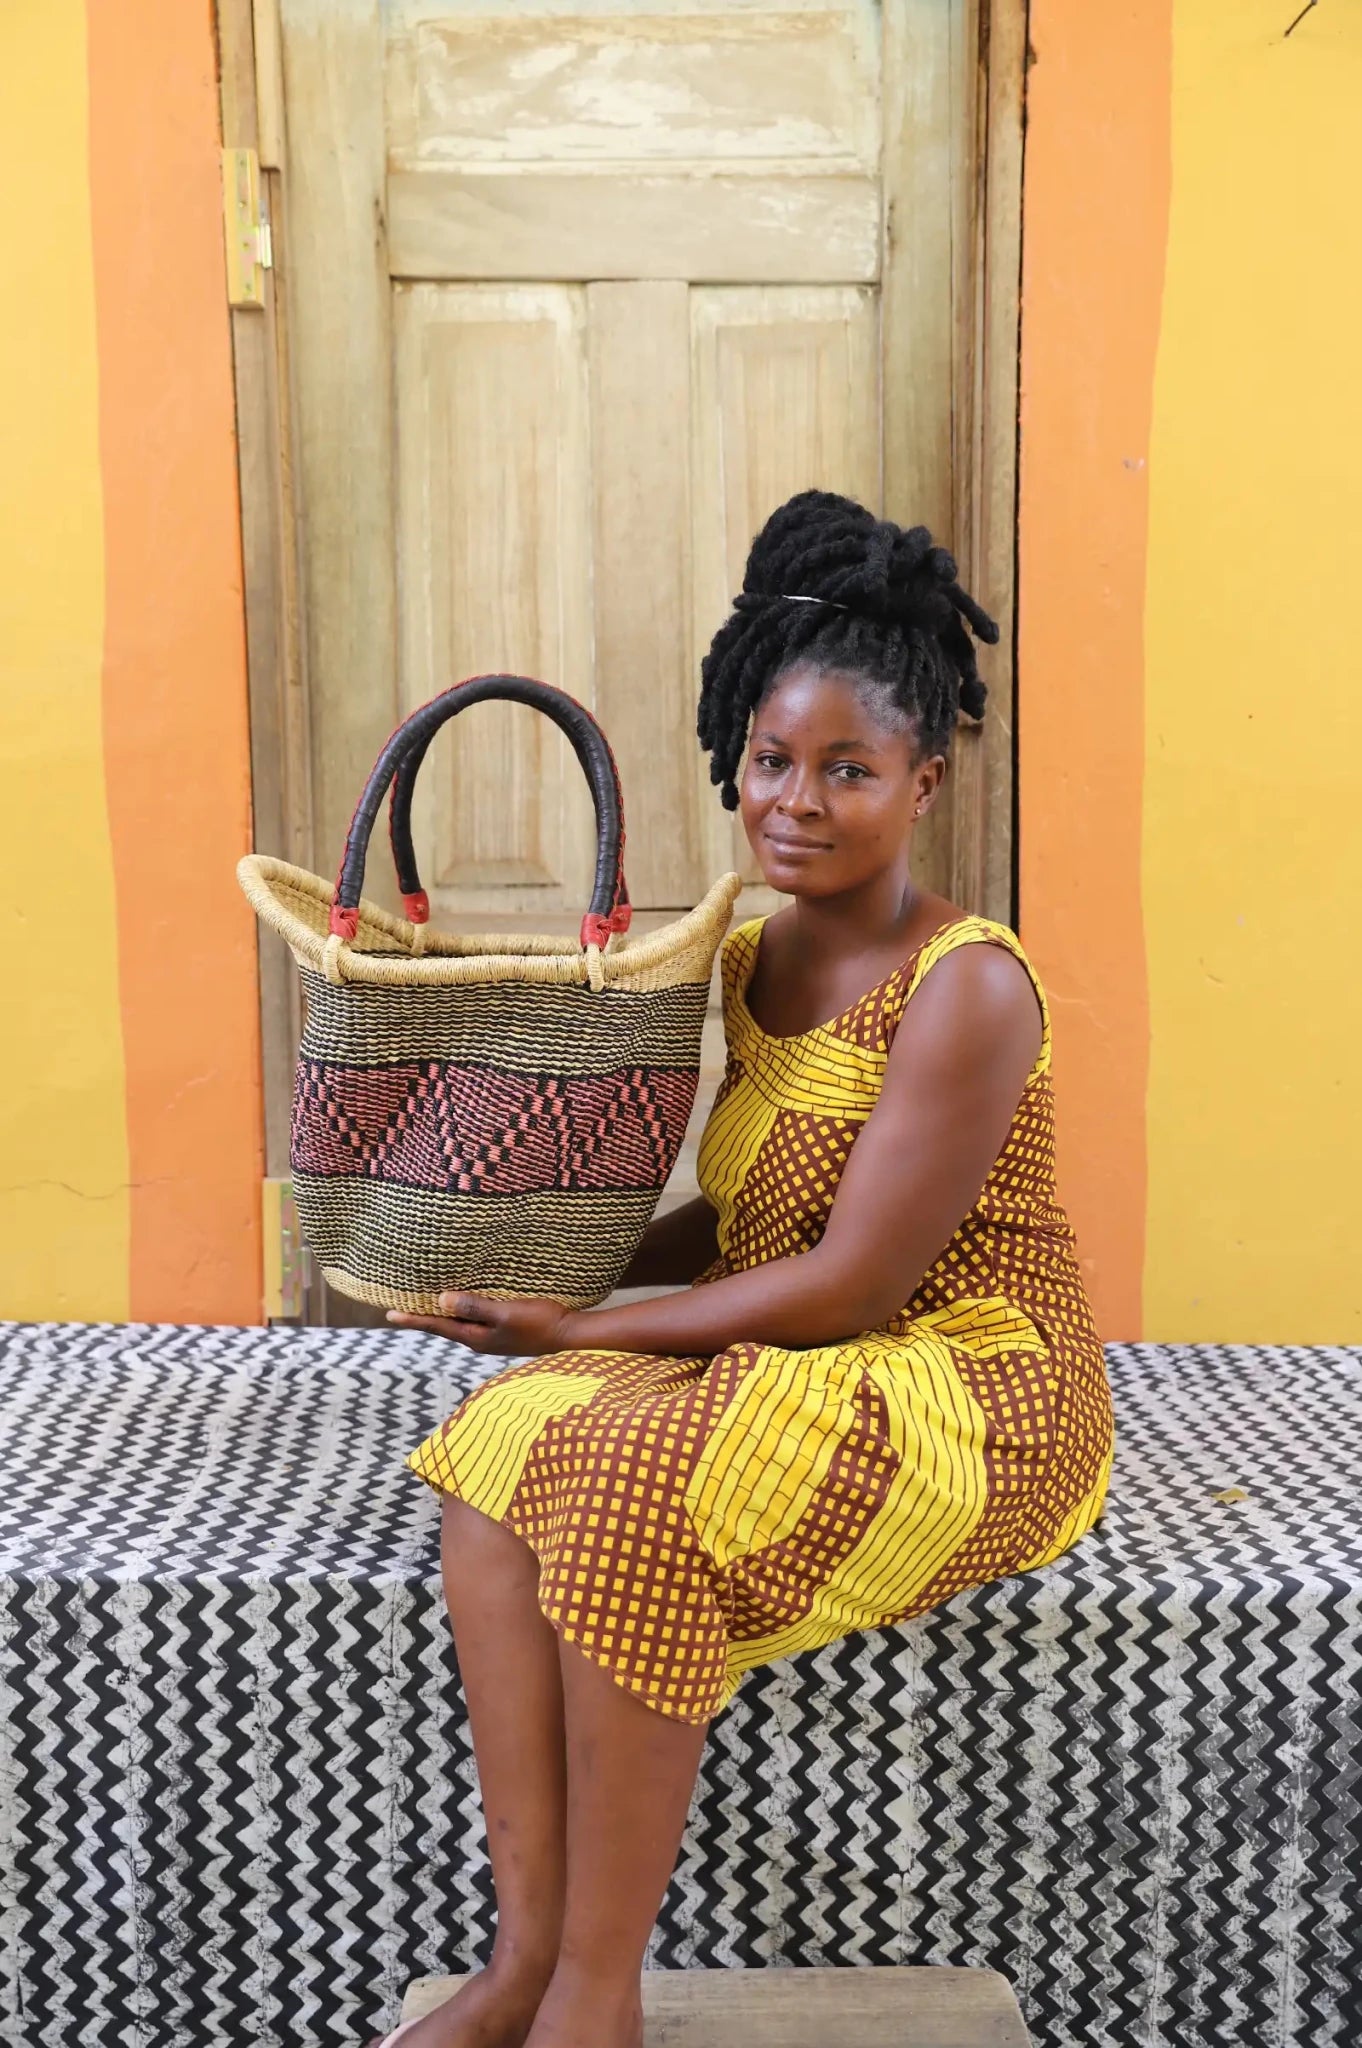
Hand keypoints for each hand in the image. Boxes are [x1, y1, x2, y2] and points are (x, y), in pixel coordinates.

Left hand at [387, 1291, 575, 1356]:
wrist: (569, 1336)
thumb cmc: (539, 1322)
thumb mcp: (505, 1312)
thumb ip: (475, 1306)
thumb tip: (442, 1300)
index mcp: (476, 1337)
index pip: (438, 1326)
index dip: (414, 1319)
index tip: (389, 1314)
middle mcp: (481, 1340)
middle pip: (445, 1326)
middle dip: (423, 1317)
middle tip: (400, 1309)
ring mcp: (493, 1338)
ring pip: (460, 1324)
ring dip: (442, 1313)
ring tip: (426, 1304)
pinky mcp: (505, 1331)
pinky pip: (476, 1320)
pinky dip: (463, 1310)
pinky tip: (463, 1303)